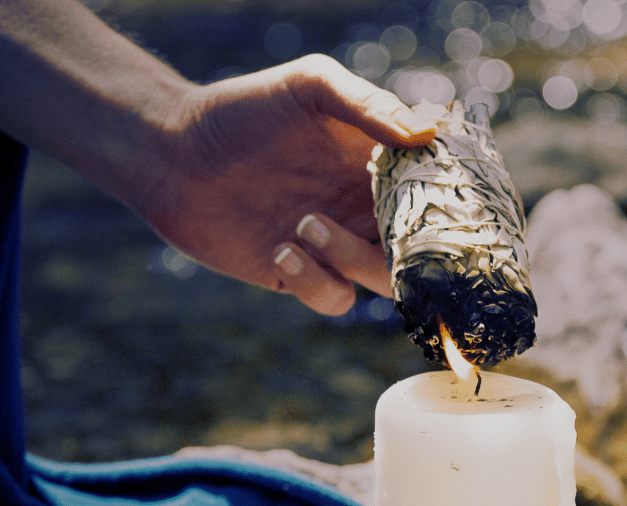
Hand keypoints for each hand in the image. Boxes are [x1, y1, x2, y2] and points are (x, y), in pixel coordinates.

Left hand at [142, 55, 435, 315]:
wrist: (172, 152)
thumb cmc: (242, 110)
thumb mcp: (309, 86)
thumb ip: (368, 106)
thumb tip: (426, 137)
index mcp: (377, 166)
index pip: (435, 195)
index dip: (450, 206)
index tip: (454, 206)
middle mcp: (364, 209)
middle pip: (418, 248)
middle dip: (414, 249)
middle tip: (389, 231)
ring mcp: (335, 247)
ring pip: (381, 279)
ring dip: (351, 256)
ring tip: (304, 220)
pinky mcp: (301, 276)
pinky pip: (333, 298)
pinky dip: (314, 280)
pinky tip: (280, 247)